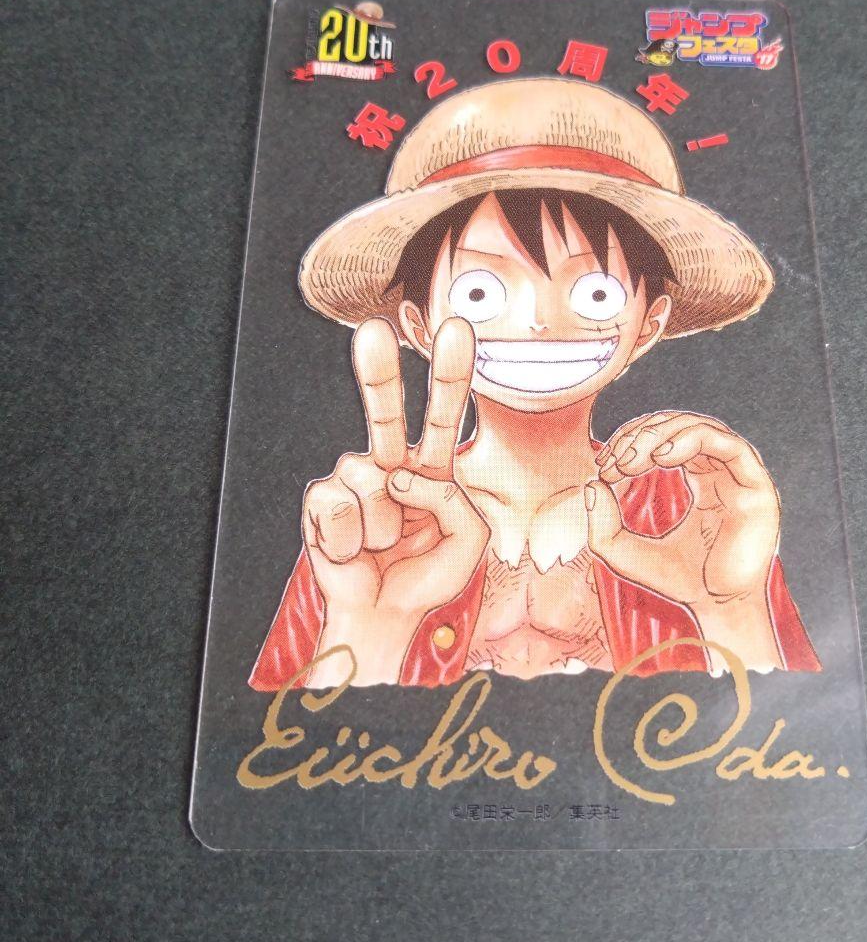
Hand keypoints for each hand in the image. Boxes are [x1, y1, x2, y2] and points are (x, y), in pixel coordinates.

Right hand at [302, 316, 488, 683]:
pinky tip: (354, 551)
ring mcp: (353, 481)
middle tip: (372, 331)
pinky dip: (350, 541)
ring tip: (383, 547)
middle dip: (379, 373)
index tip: (457, 328)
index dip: (450, 373)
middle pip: (383, 412)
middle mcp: (389, 464)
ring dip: (384, 530)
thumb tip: (399, 476)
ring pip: (373, 486)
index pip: (442, 414)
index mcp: (430, 468)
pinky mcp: (322, 501)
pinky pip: (339, 509)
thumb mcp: (469, 540)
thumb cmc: (428, 573)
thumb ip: (455, 502)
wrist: (385, 614)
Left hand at [586, 412, 781, 669]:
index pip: (663, 440)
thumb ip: (602, 524)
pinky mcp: (756, 486)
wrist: (715, 609)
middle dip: (640, 437)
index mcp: (699, 478)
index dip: (630, 443)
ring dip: (659, 436)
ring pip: (700, 427)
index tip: (604, 465)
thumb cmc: (676, 582)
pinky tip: (661, 457)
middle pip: (678, 427)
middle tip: (615, 461)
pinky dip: (691, 441)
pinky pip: (727, 445)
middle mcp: (721, 471)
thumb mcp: (624, 552)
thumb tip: (592, 482)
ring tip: (631, 459)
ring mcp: (741, 476)